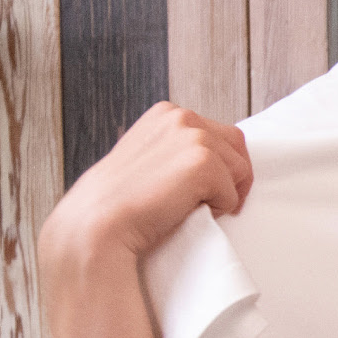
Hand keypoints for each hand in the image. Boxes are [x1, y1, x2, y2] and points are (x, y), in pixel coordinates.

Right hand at [40, 102, 252, 267]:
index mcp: (167, 113)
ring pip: (240, 170)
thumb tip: (209, 161)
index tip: (202, 189)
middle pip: (237, 146)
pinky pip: (234, 194)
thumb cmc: (120, 203)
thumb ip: (173, 150)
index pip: (219, 133)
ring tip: (194, 210)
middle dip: (233, 177)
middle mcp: (181, 116)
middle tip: (213, 205)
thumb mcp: (147, 160)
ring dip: (225, 195)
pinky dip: (220, 210)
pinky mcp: (203, 163)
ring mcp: (193, 137)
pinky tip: (187, 214)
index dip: (220, 165)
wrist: (96, 225)